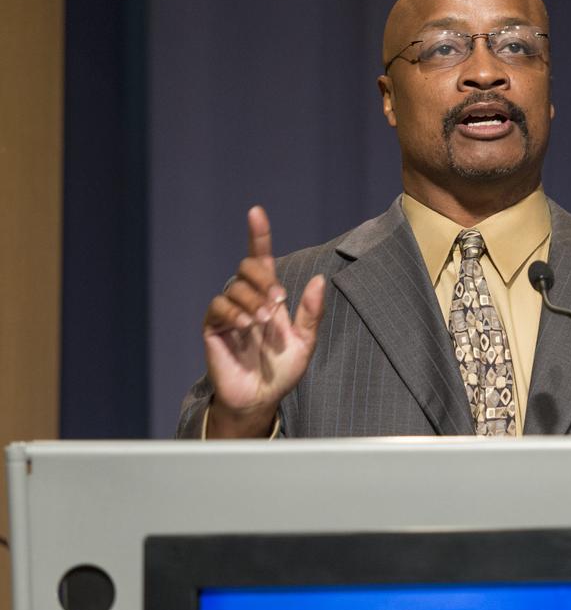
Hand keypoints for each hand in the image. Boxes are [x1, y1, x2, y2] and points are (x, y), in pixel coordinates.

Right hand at [202, 206, 324, 436]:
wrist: (261, 398)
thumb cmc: (282, 371)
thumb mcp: (305, 342)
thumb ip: (311, 312)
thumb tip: (318, 280)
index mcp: (269, 297)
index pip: (261, 259)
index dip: (258, 235)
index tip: (256, 212)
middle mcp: (247, 299)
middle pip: (248, 267)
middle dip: (263, 278)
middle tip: (278, 302)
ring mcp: (228, 313)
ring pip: (234, 287)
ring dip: (252, 301)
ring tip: (263, 322)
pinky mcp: (213, 328)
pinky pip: (218, 307)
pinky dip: (233, 313)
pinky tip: (246, 326)